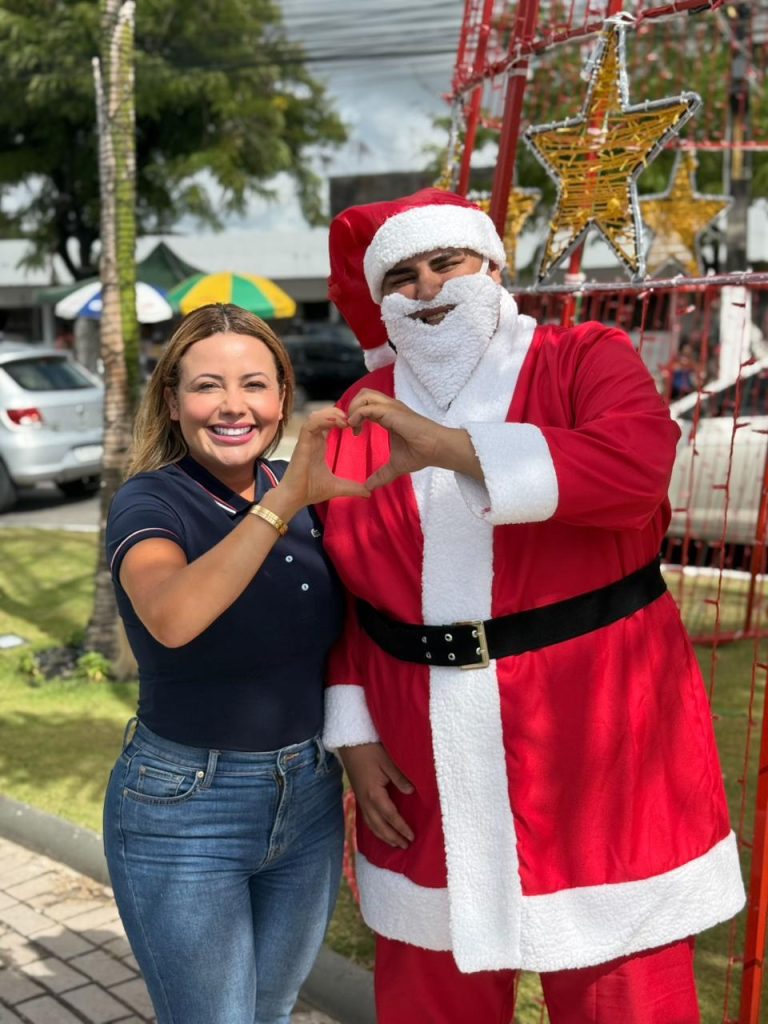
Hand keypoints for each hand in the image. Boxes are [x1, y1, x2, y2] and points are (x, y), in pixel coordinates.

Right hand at [277, 406, 369, 511]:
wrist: (294, 499)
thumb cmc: (311, 491)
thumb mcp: (338, 487)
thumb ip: (353, 487)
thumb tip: (369, 493)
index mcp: (319, 445)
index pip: (328, 423)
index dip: (342, 419)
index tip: (356, 425)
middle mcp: (312, 440)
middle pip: (322, 415)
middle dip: (338, 412)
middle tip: (353, 419)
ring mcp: (306, 441)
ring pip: (315, 416)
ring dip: (331, 414)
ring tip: (346, 420)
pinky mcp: (301, 444)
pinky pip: (310, 424)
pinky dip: (322, 420)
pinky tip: (337, 423)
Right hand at [340, 742, 414, 848]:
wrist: (349, 744)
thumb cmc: (369, 751)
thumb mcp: (387, 761)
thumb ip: (399, 778)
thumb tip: (411, 792)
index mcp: (374, 794)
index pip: (390, 816)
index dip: (401, 828)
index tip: (411, 837)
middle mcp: (366, 801)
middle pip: (379, 826)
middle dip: (392, 837)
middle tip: (405, 846)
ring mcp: (360, 800)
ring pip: (371, 824)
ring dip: (383, 836)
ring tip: (394, 843)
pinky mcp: (358, 796)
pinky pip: (366, 818)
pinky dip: (374, 828)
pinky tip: (379, 830)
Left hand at [347, 389, 481, 488]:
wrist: (437, 449)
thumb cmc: (421, 453)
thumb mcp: (395, 466)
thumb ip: (381, 475)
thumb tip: (368, 488)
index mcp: (389, 415)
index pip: (366, 405)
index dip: (355, 415)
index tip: (354, 432)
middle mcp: (389, 408)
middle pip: (363, 394)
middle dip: (351, 407)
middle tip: (349, 427)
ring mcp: (391, 408)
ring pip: (364, 396)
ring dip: (352, 409)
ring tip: (351, 426)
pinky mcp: (392, 412)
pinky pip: (368, 407)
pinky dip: (357, 414)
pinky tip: (355, 428)